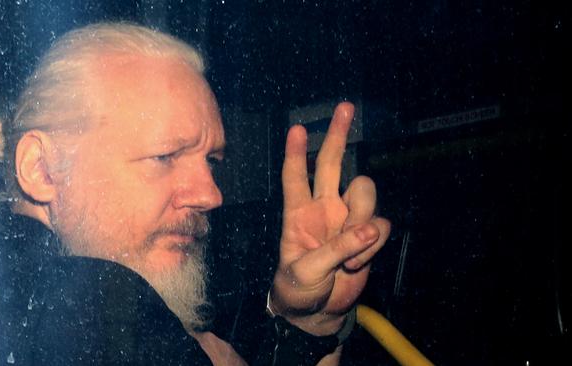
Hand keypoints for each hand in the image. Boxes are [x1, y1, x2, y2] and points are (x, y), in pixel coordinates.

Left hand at [270, 102, 390, 335]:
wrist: (318, 312)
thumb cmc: (299, 289)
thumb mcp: (305, 272)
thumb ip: (335, 250)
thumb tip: (369, 229)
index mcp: (297, 213)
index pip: (295, 176)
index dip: (295, 153)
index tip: (297, 129)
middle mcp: (323, 208)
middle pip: (331, 163)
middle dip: (337, 135)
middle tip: (344, 107)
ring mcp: (347, 219)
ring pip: (364, 191)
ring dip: (361, 216)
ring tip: (349, 251)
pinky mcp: (367, 235)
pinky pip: (380, 224)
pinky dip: (372, 244)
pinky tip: (356, 263)